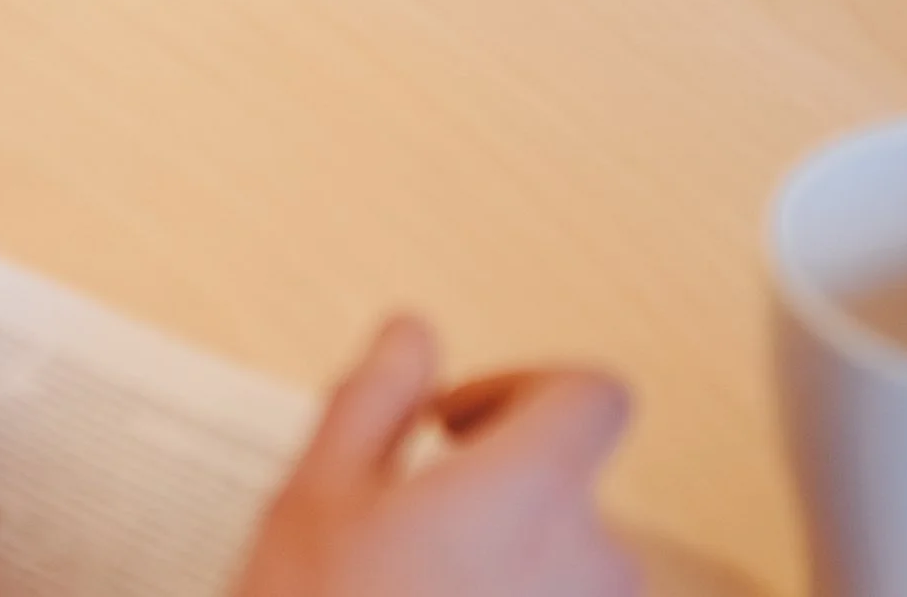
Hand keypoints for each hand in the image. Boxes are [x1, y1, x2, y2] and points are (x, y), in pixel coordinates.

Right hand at [235, 318, 640, 596]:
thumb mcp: (313, 497)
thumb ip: (374, 397)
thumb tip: (412, 333)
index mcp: (530, 491)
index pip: (590, 395)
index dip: (519, 388)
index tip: (450, 426)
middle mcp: (593, 566)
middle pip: (568, 494)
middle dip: (488, 499)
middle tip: (391, 540)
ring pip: (559, 576)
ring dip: (496, 574)